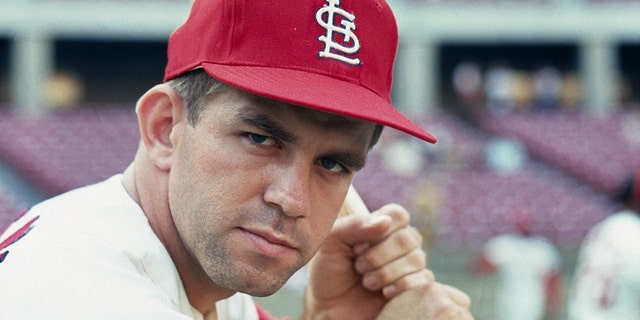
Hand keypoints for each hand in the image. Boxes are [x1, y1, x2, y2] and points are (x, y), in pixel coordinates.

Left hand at [303, 204, 472, 319]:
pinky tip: (384, 293)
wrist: (330, 309)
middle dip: (379, 256)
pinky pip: (423, 281)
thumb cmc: (329, 273)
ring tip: (367, 283)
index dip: (379, 230)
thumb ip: (353, 226)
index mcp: (381, 227)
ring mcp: (409, 266)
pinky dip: (401, 286)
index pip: (397, 215)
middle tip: (358, 267)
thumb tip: (385, 221)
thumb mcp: (331, 243)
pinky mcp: (416, 288)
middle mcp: (399, 244)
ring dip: (386, 273)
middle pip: (408, 238)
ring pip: (417, 259)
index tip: (356, 247)